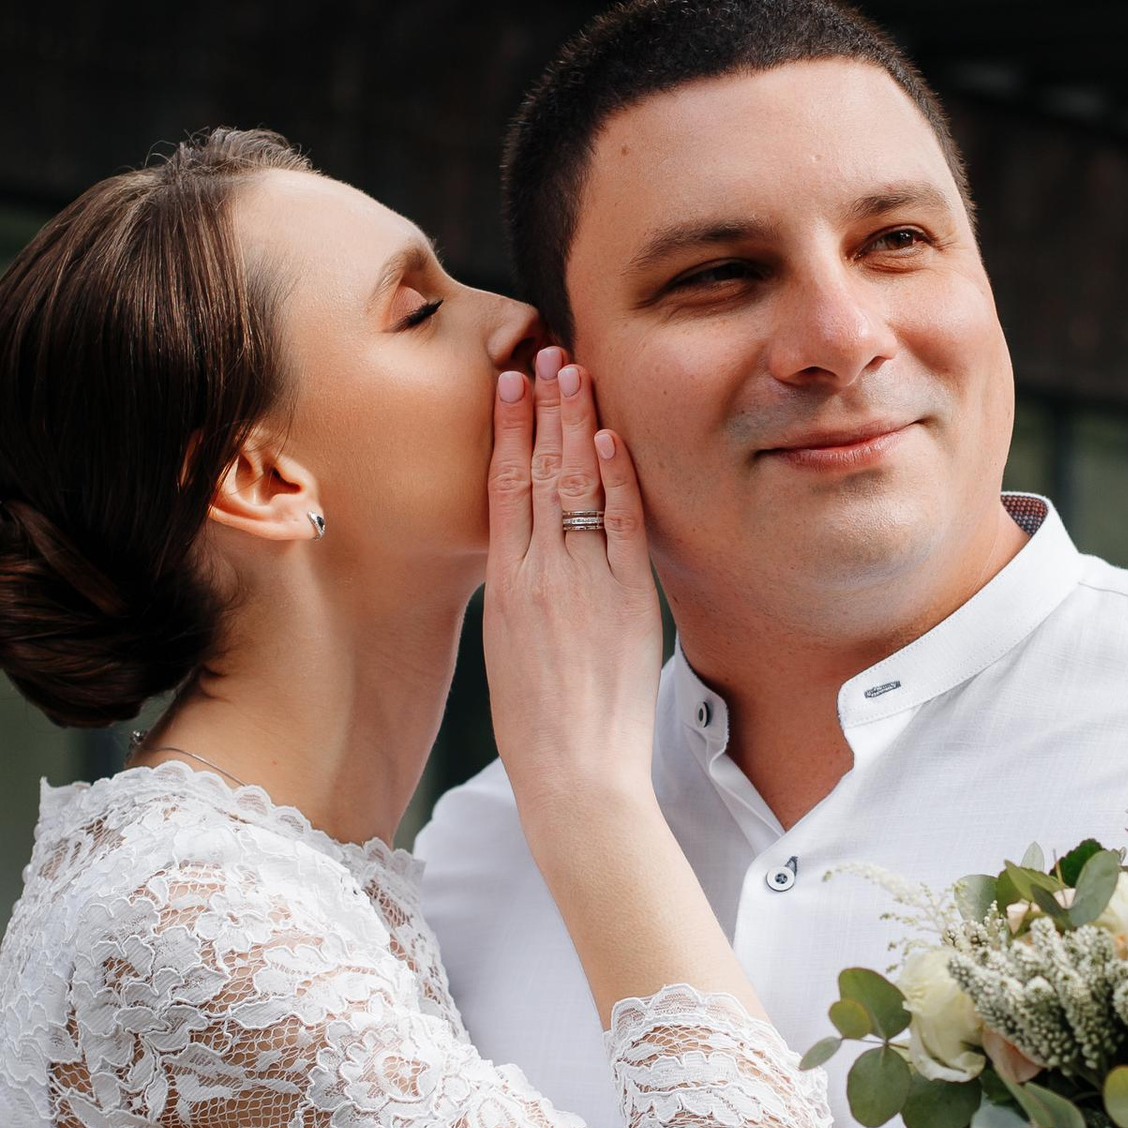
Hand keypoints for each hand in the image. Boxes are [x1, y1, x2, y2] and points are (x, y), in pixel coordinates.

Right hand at [480, 345, 658, 836]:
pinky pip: (620, 524)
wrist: (575, 775)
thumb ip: (525, 592)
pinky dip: (617, 477)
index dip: (507, 427)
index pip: (502, 485)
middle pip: (538, 470)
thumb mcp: (511, 648)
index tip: (511, 382)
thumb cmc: (539, 724)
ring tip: (576, 371)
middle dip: (543, 406)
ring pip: (575, 484)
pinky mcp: (625, 600)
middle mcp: (538, 574)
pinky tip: (612, 435)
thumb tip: (538, 554)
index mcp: (504, 586)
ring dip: (577, 423)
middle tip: (548, 352)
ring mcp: (582, 583)